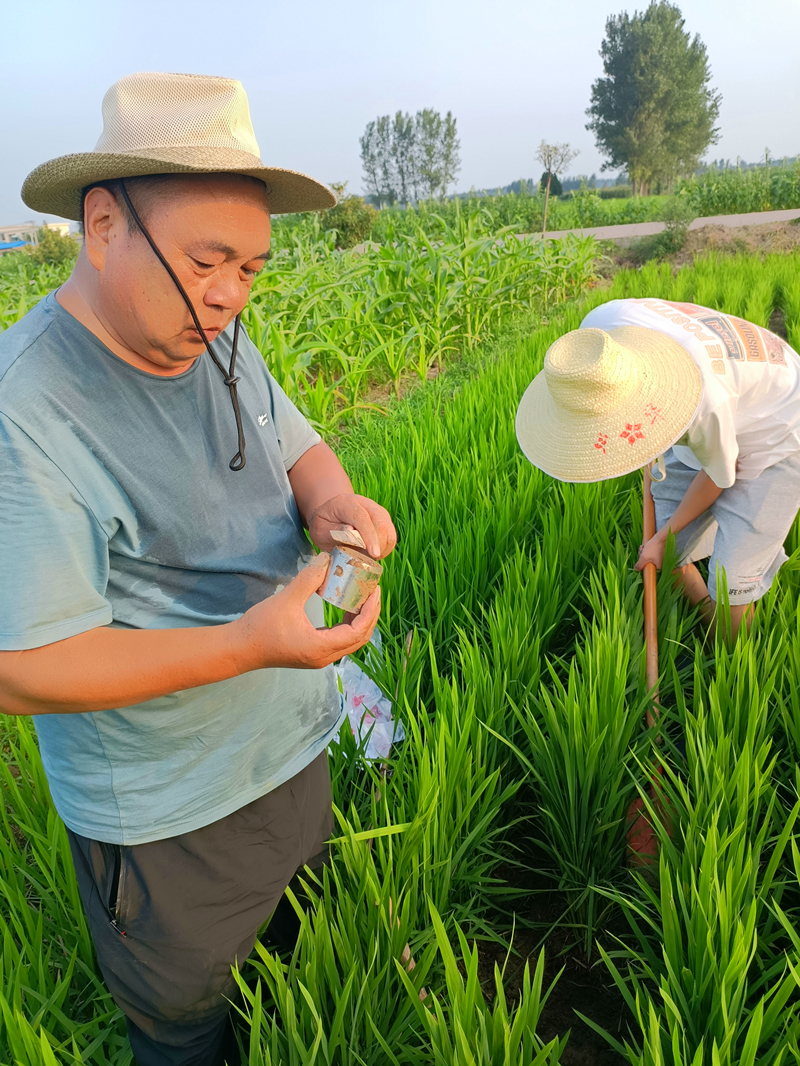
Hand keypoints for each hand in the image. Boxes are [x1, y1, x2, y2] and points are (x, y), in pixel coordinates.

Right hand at [230, 553, 380, 671]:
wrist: (240, 648)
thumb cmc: (260, 626)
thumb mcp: (286, 599)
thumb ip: (309, 578)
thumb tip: (326, 558)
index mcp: (320, 647)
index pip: (358, 631)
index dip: (370, 610)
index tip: (374, 590)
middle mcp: (324, 657)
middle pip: (360, 638)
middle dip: (370, 614)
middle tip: (373, 591)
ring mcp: (318, 658)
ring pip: (351, 641)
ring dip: (360, 620)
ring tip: (362, 596)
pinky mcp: (312, 654)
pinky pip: (339, 640)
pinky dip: (347, 624)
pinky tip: (345, 607)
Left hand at [308, 494, 396, 559]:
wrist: (332, 515)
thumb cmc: (324, 525)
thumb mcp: (319, 529)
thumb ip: (333, 531)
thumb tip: (350, 532)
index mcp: (346, 503)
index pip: (362, 517)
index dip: (369, 536)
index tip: (374, 553)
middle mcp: (365, 503)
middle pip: (380, 522)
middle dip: (378, 544)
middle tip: (367, 559)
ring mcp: (377, 510)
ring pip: (389, 530)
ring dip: (382, 548)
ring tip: (368, 557)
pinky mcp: (384, 519)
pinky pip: (391, 536)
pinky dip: (385, 548)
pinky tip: (373, 554)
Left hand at [634, 532, 666, 571]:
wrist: (660, 538)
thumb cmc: (653, 548)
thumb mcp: (644, 558)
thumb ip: (639, 565)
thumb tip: (636, 569)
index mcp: (658, 567)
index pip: (647, 569)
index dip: (642, 563)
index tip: (640, 557)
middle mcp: (660, 564)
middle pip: (646, 562)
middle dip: (642, 556)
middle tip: (641, 550)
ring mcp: (659, 558)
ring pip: (647, 557)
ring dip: (643, 552)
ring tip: (643, 547)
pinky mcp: (658, 553)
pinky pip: (650, 554)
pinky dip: (646, 550)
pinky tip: (644, 546)